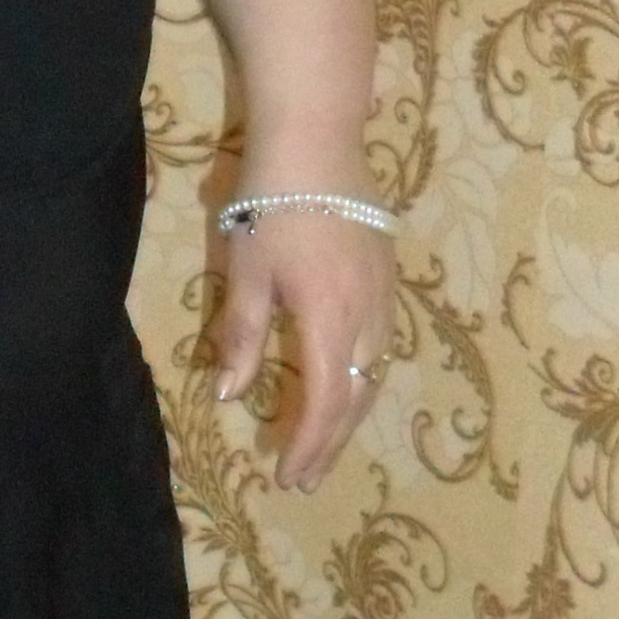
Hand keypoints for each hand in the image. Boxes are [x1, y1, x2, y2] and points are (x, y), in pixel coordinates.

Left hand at [211, 201, 393, 490]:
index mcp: (329, 317)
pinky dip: (361, 380)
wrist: (318, 141)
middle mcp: (368, 315)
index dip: (308, 444)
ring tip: (323, 444)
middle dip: (330, 443)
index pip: (326, 401)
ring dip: (348, 414)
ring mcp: (385, 296)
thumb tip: (229, 395)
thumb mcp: (246, 271)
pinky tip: (344, 387)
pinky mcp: (388, 279)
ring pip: (374, 373)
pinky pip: (381, 346)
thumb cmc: (272, 202)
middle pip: (356, 396)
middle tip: (305, 477)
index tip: (287, 474)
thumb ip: (242, 336)